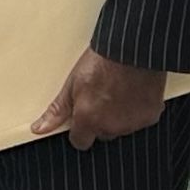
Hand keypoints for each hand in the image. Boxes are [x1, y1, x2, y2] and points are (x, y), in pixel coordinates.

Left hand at [30, 50, 165, 148]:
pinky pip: (142, 119)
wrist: (132, 47)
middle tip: (104, 96)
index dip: (81, 129)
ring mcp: (132, 123)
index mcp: (88, 120)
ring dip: (121, 116)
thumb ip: (58, 110)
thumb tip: (39, 128)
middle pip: (103, 133)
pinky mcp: (151, 115)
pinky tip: (136, 92)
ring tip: (121, 91)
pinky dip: (139, 110)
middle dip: (103, 120)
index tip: (85, 116)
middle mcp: (111, 126)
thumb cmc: (102, 61)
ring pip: (123, 127)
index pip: (80, 142)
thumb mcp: (73, 83)